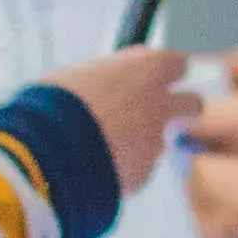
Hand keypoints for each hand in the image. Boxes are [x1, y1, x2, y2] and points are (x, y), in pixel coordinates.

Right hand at [46, 46, 199, 189]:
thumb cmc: (53, 107)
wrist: (46, 155)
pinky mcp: (144, 174)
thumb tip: (110, 82)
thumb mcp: (76, 77)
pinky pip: (139, 167)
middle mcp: (161, 104)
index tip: (153, 76)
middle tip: (153, 112)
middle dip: (178, 108)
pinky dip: (124, 167)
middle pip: (191, 103)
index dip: (164, 72)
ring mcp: (156, 142)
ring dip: (140, 141)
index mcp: (147, 70)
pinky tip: (95, 165)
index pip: (179, 63)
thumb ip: (106, 78)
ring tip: (100, 144)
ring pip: (160, 140)